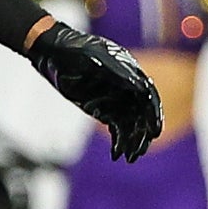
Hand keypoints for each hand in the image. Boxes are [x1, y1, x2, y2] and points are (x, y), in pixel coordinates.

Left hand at [27, 20, 161, 161]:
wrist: (52, 53)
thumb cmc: (73, 50)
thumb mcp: (94, 57)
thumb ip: (117, 72)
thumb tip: (141, 87)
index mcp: (130, 71)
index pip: (148, 96)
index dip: (153, 114)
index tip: (155, 131)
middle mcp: (127, 87)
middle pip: (142, 114)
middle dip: (143, 133)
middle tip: (141, 151)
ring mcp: (116, 99)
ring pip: (131, 124)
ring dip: (132, 142)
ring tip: (129, 158)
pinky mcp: (104, 110)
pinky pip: (117, 128)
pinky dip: (119, 142)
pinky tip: (116, 154)